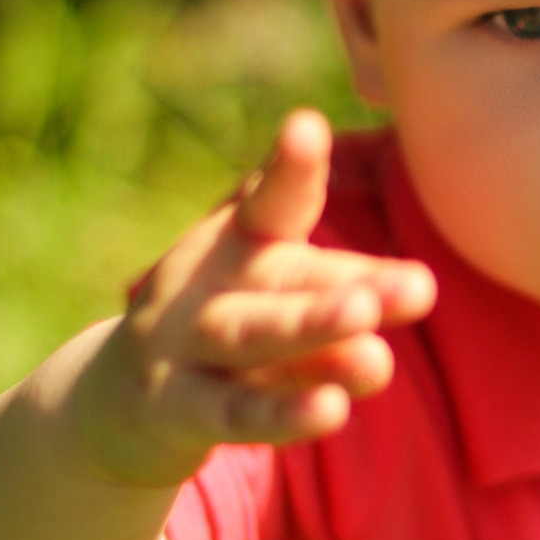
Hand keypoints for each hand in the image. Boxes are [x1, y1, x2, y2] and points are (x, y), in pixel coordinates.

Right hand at [76, 110, 435, 486]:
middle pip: (283, 279)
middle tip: (422, 287)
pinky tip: (331, 411)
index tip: (308, 126)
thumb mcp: (272, 301)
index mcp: (239, 245)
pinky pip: (234, 412)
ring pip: (252, 337)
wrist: (118, 405)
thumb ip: (332, 302)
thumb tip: (397, 323)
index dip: (291, 167)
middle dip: (349, 283)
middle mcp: (209, 286)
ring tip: (378, 354)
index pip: (272, 203)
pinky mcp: (177, 409)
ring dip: (311, 336)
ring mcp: (185, 346)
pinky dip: (281, 413)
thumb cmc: (227, 333)